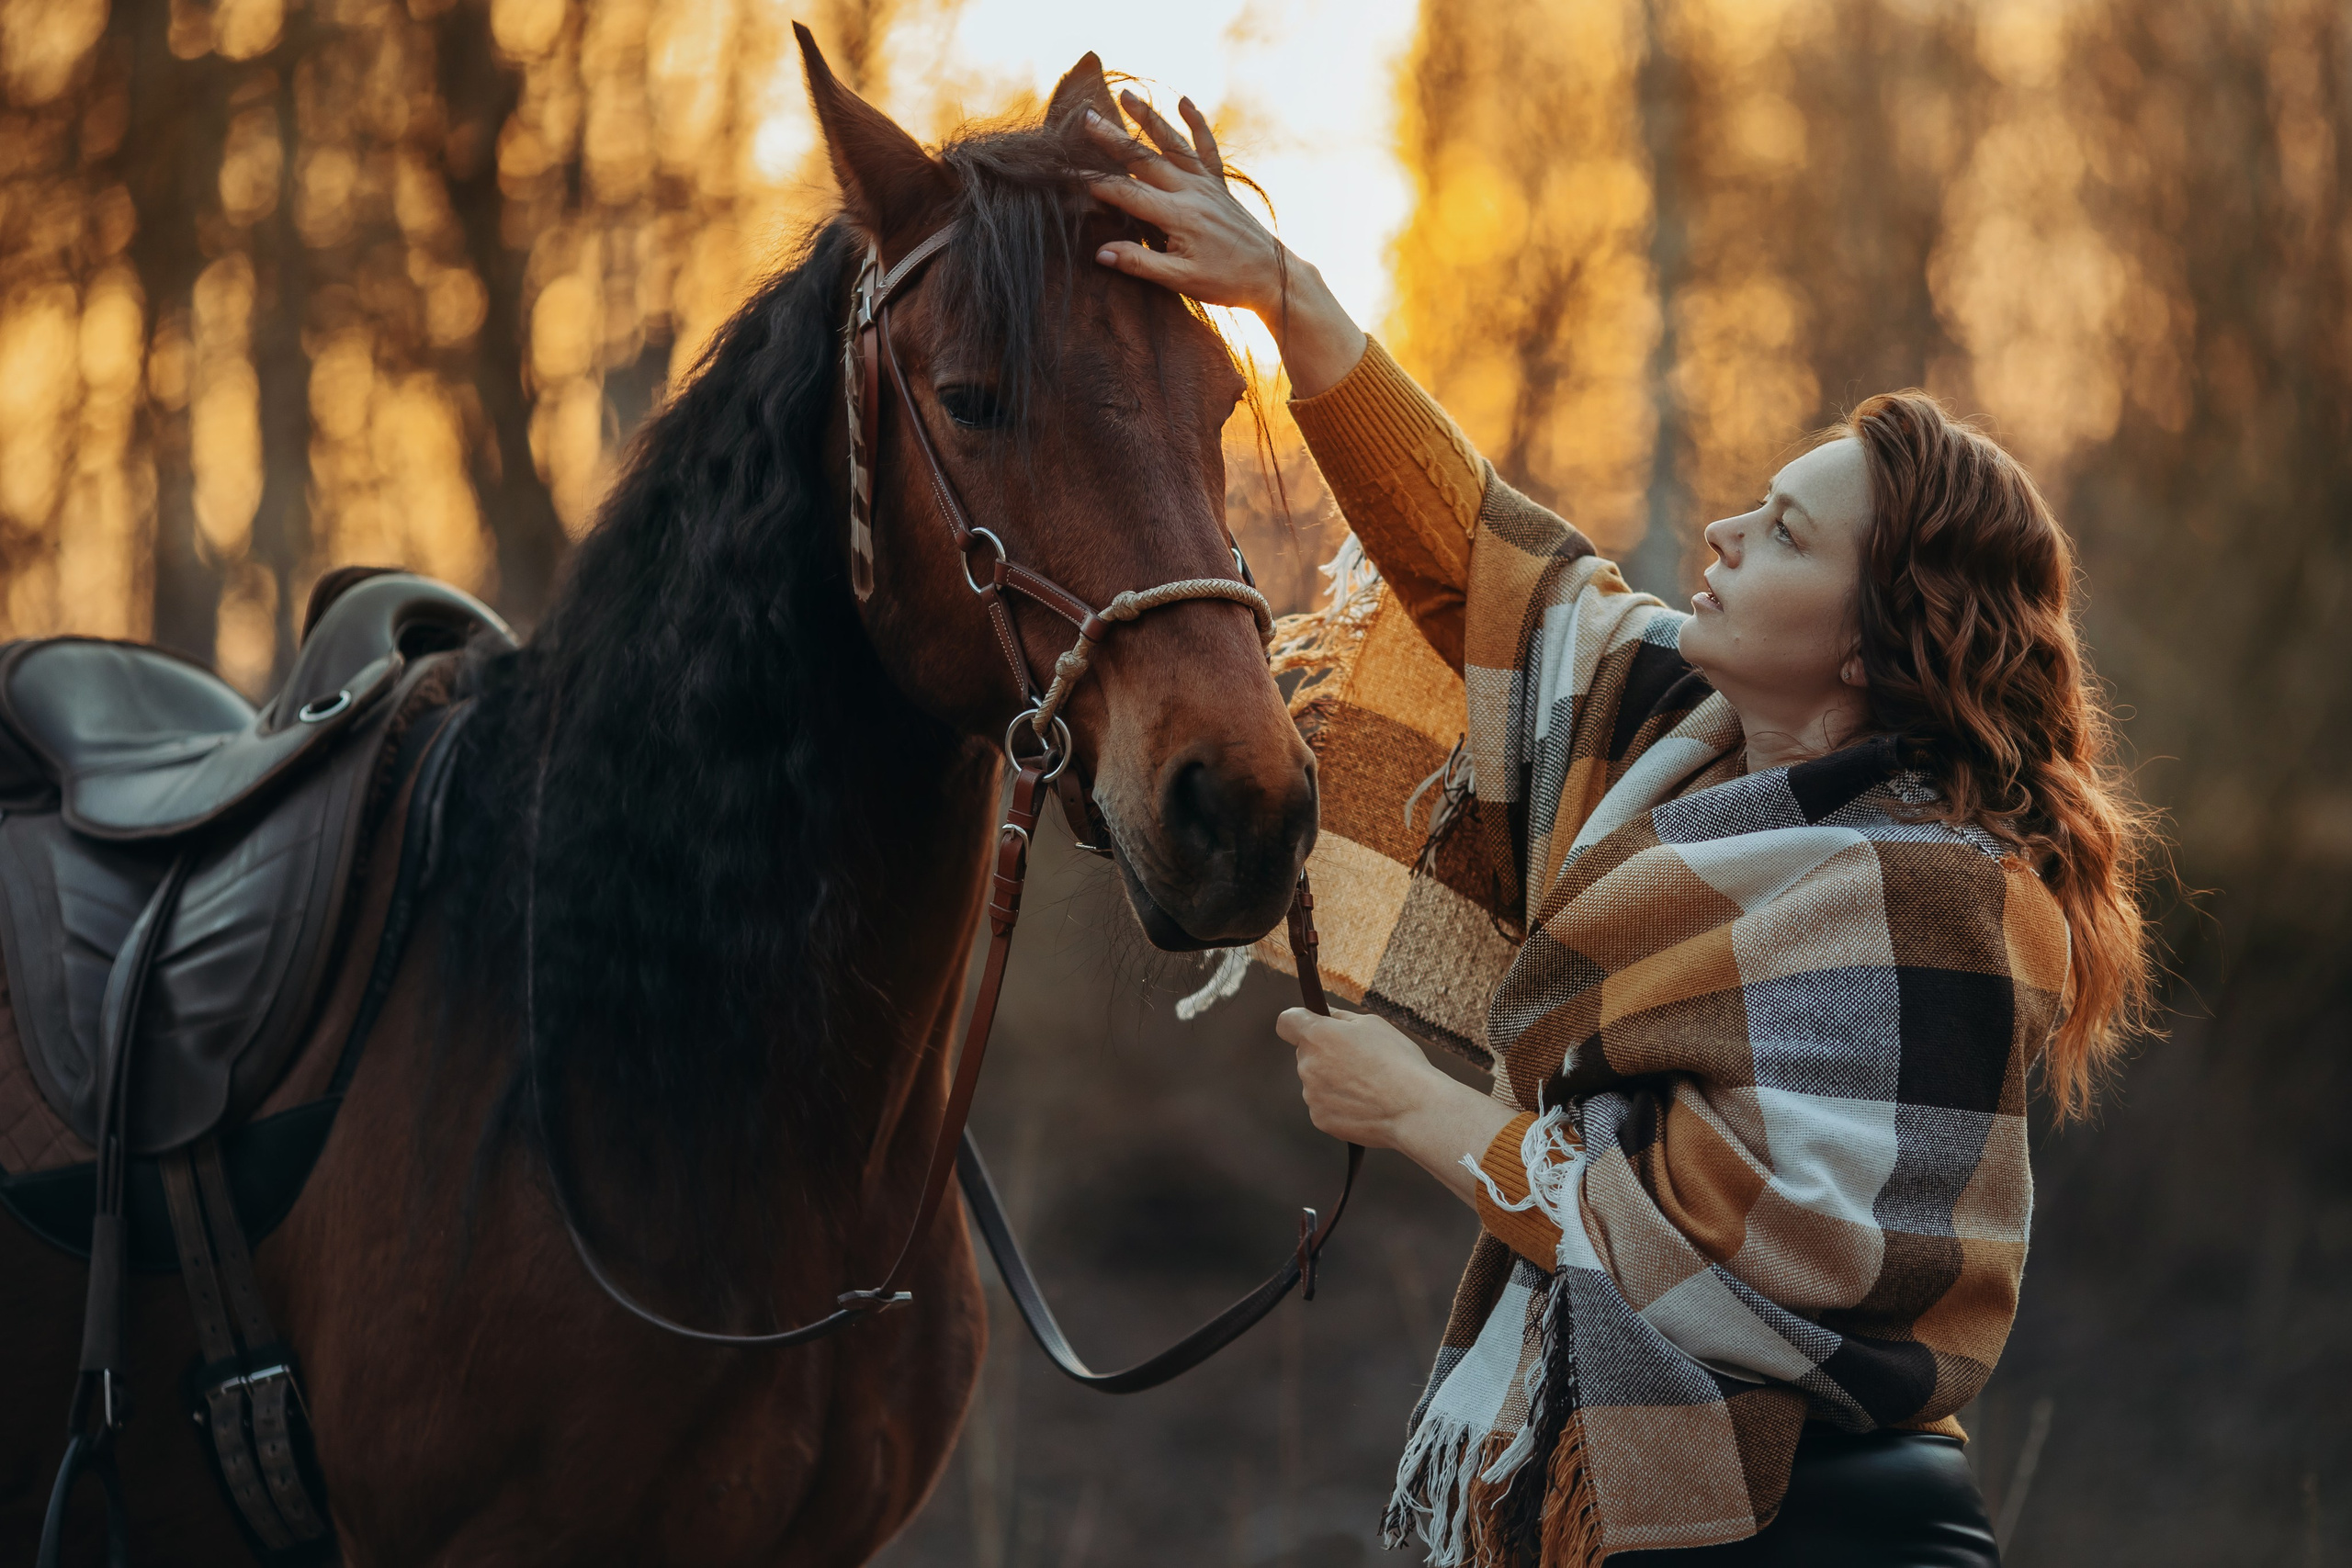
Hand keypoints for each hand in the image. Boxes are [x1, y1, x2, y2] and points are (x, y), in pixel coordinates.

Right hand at [1082, 93, 1367, 396]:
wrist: (1272, 277)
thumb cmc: (1225, 282)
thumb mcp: (1180, 280)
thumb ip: (1140, 263)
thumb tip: (1101, 252)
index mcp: (1177, 216)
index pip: (1127, 195)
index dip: (1096, 184)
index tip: (1069, 174)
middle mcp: (1191, 192)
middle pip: (1144, 160)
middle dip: (1113, 139)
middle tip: (1086, 118)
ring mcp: (1207, 185)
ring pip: (1172, 145)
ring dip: (1149, 118)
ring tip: (1126, 96)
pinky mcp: (1220, 186)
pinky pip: (1207, 149)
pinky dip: (1197, 124)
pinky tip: (1185, 101)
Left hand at [1277, 1007, 1516, 1206]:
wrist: (1413, 1109)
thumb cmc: (1398, 1062)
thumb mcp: (1373, 1025)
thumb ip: (1341, 1019)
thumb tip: (1326, 1016)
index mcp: (1317, 1035)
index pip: (1287, 1022)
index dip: (1298, 1022)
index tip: (1312, 1025)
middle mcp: (1307, 1064)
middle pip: (1306, 1054)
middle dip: (1326, 1054)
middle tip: (1359, 1060)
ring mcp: (1311, 1095)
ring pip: (1316, 1081)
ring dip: (1333, 1081)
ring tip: (1368, 1086)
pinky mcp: (1320, 1119)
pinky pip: (1324, 1106)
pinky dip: (1340, 1105)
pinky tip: (1365, 1105)